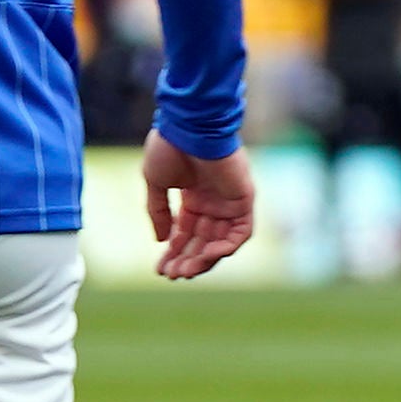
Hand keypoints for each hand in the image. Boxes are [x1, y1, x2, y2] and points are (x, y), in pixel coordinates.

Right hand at [143, 134, 256, 279]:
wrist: (188, 126)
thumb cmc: (170, 147)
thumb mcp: (156, 183)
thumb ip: (159, 211)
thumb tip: (160, 240)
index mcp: (193, 198)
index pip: (186, 233)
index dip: (174, 252)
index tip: (160, 269)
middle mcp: (213, 202)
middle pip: (203, 241)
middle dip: (187, 260)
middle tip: (172, 275)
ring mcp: (230, 202)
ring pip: (221, 242)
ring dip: (205, 259)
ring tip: (185, 271)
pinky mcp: (244, 199)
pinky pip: (241, 232)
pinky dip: (227, 247)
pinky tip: (206, 255)